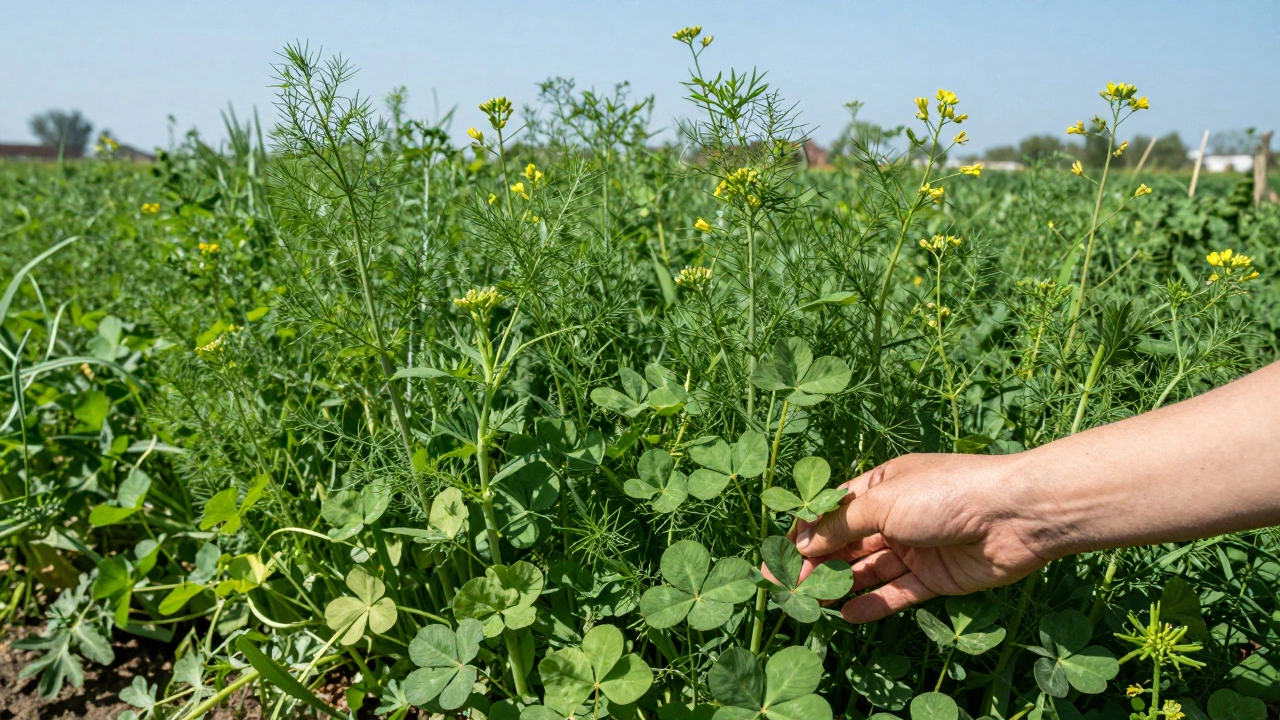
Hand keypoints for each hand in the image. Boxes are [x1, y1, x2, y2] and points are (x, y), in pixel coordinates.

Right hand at [791, 453, 1050, 622]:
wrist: (1014, 516)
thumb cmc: (944, 493)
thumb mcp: (883, 502)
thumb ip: (839, 526)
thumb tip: (800, 544)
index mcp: (883, 485)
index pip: (833, 510)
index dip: (805, 532)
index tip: (776, 555)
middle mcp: (896, 515)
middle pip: (848, 543)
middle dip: (815, 563)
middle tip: (784, 588)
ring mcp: (915, 547)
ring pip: (869, 569)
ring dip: (840, 584)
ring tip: (809, 603)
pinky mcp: (934, 577)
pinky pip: (896, 593)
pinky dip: (872, 603)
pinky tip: (846, 614)